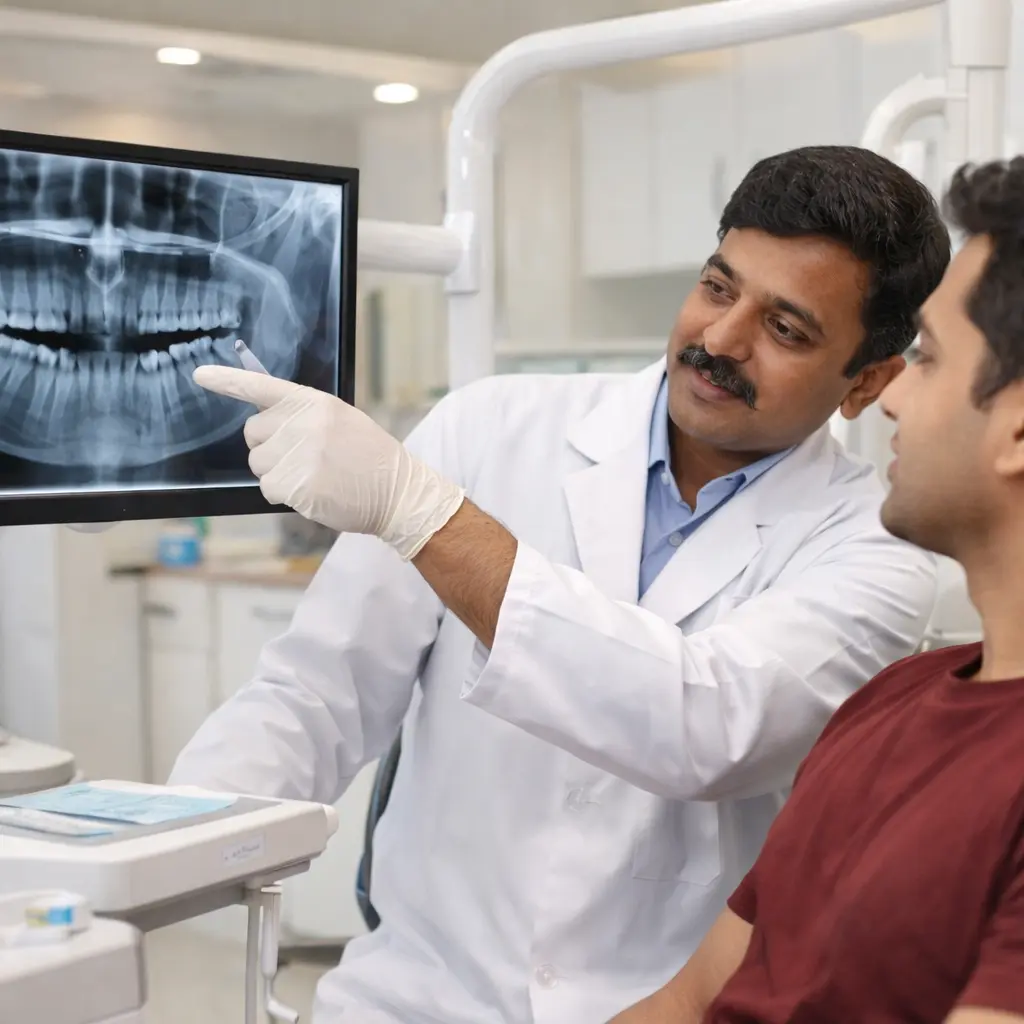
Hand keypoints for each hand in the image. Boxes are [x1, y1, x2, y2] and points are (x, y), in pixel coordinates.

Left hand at [192, 365, 464, 560]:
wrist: (398, 492)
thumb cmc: (370, 458)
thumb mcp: (341, 421)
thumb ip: (304, 416)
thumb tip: (267, 422)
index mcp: (313, 403)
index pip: (261, 386)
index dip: (226, 380)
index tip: (199, 375)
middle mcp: (302, 424)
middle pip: (252, 433)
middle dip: (268, 448)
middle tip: (301, 458)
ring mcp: (299, 454)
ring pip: (258, 464)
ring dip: (276, 474)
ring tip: (313, 476)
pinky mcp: (296, 484)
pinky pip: (268, 489)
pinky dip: (284, 495)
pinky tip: (312, 492)